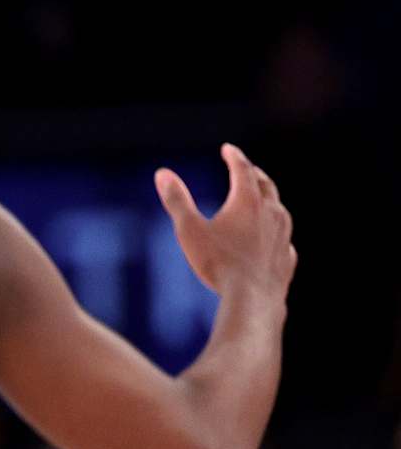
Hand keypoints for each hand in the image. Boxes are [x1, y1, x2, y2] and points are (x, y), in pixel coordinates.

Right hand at [156, 144, 294, 299]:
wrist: (252, 299)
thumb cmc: (218, 263)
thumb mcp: (189, 229)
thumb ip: (177, 200)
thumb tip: (162, 173)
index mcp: (247, 201)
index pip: (242, 169)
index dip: (234, 156)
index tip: (228, 149)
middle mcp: (271, 213)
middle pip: (266, 185)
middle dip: (255, 174)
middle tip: (248, 169)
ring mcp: (283, 236)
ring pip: (279, 210)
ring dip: (269, 201)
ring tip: (263, 201)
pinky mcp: (286, 259)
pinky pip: (284, 240)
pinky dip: (276, 233)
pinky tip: (273, 240)